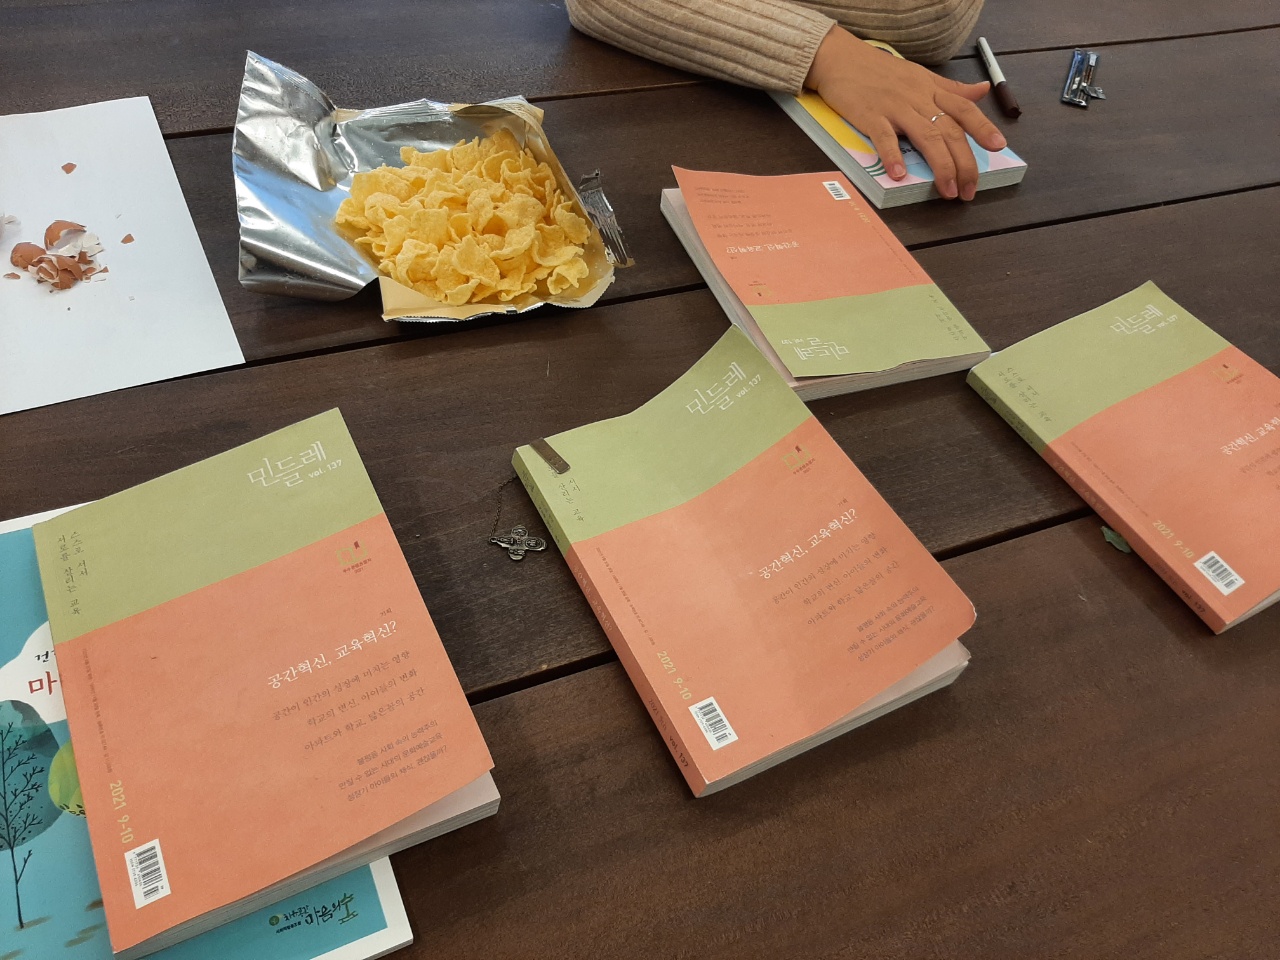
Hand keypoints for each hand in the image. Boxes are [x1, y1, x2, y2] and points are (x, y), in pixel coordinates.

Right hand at [805, 27, 1006, 200]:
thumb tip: (983, 90)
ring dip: (940, 166)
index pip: (964, 109)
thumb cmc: (879, 70)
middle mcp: (918, 98)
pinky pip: (884, 137)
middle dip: (964, 162)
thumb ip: (952, 88)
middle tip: (970, 189)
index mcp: (931, 89)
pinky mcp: (870, 116)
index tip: (999, 146)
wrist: (841, 58)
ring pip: (926, 137)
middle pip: (949, 131)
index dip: (983, 127)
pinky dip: (893, 155)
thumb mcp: (921, 75)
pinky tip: (900, 174)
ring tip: (948, 190)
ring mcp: (895, 108)